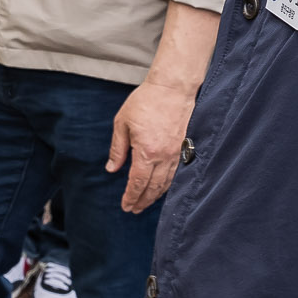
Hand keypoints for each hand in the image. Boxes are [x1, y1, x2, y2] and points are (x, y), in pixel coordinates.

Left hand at [108, 77, 194, 212]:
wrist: (172, 88)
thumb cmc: (145, 101)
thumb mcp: (122, 123)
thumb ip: (118, 149)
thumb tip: (112, 169)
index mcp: (147, 152)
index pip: (138, 183)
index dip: (131, 197)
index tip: (126, 206)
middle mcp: (165, 156)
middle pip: (154, 188)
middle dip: (143, 201)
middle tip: (134, 209)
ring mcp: (178, 153)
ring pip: (167, 183)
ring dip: (156, 196)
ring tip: (146, 202)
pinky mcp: (186, 147)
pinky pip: (177, 173)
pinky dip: (168, 184)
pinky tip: (162, 187)